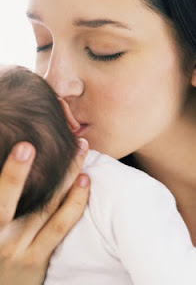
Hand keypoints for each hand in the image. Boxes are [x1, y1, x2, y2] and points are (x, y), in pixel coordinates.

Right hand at [0, 139, 88, 284]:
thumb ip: (4, 200)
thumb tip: (14, 171)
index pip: (2, 198)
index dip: (13, 173)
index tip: (26, 146)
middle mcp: (3, 238)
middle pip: (30, 197)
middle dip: (49, 168)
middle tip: (70, 141)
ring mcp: (22, 249)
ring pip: (51, 208)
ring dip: (69, 177)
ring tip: (82, 151)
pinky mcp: (38, 259)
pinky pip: (60, 227)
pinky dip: (75, 203)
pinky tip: (85, 182)